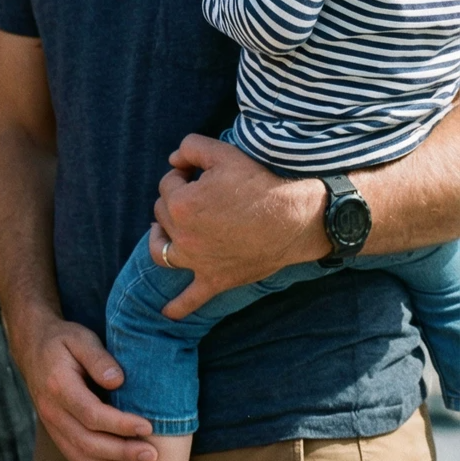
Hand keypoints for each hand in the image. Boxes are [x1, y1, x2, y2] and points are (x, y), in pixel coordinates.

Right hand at [7, 310, 155, 460]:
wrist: (32, 348)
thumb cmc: (62, 341)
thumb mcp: (80, 338)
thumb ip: (98, 358)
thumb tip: (118, 381)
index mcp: (58, 385)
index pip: (91, 413)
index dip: (120, 425)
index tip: (147, 426)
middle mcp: (51, 410)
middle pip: (86, 441)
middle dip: (122, 452)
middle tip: (152, 454)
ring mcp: (51, 424)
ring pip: (80, 456)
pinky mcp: (56, 432)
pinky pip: (75, 457)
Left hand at [151, 133, 326, 316]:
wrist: (297, 218)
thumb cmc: (261, 183)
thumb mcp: (224, 153)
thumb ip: (190, 147)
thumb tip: (173, 160)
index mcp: (180, 204)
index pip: (167, 184)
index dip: (183, 175)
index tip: (200, 173)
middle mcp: (182, 235)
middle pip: (163, 214)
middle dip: (176, 200)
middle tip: (201, 195)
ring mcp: (197, 260)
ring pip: (162, 250)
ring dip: (161, 241)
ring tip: (165, 234)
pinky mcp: (216, 278)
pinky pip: (191, 298)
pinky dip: (178, 306)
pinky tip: (167, 313)